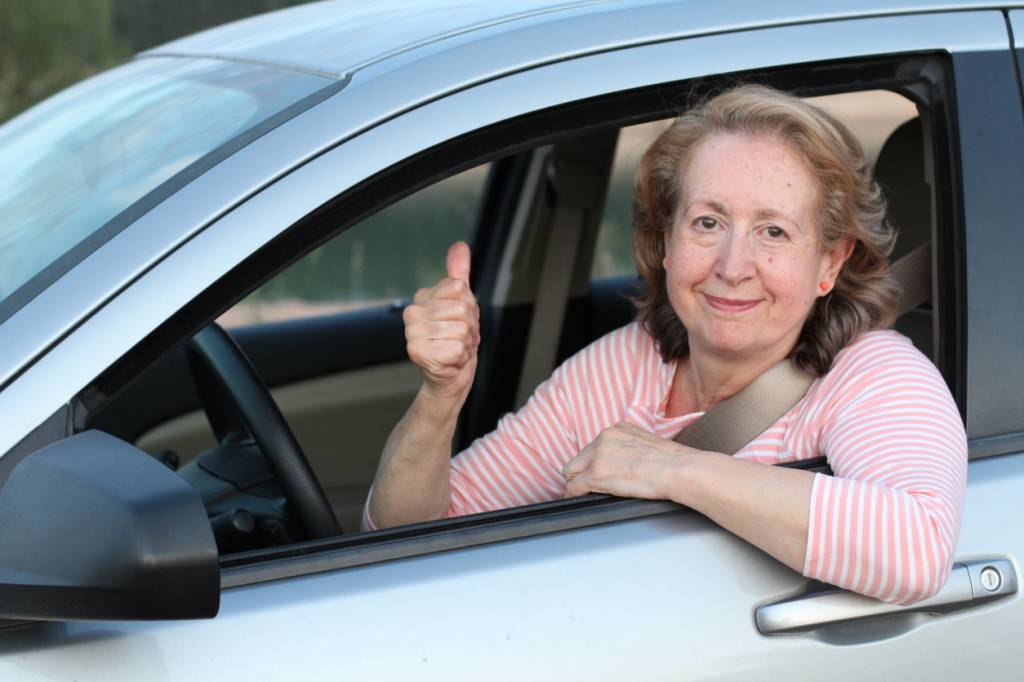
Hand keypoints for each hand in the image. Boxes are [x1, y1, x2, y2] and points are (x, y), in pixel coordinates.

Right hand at [404, 242, 479, 401]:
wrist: (449, 379)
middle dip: (470, 327)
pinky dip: (460, 359)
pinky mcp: (418, 353)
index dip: (470, 306)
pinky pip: (458, 348)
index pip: (460, 287)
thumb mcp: (462, 303)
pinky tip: (450, 362)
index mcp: (422, 298)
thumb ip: (458, 273)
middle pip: (462, 308)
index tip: (461, 320)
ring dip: (466, 345)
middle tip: (460, 339)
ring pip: (461, 329)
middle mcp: (412, 313)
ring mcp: (412, 333)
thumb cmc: (455, 342)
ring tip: (455, 351)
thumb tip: (459, 245)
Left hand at [563, 422, 691, 498]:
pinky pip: (575, 486)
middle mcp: (605, 437)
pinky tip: (579, 498)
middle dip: (581, 471)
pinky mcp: (597, 474)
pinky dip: (574, 493)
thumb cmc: (673, 462)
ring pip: (573, 470)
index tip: (597, 470)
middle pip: (580, 457)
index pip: (595, 446)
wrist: (678, 470)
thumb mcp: (648, 443)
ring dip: (577, 482)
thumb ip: (630, 447)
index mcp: (618, 429)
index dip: (594, 461)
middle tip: (585, 485)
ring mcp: (599, 456)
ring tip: (583, 492)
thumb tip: (625, 461)